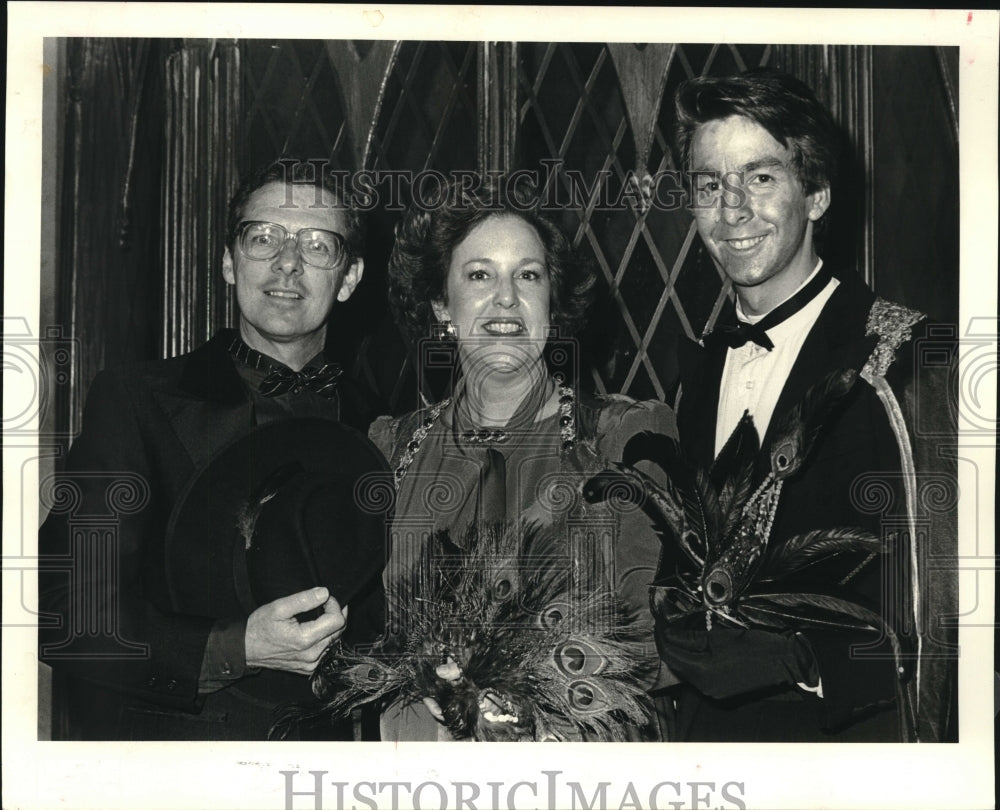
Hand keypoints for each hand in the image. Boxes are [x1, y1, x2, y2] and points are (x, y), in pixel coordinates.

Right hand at [245, 586, 347, 674]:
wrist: (247, 649)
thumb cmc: (259, 628)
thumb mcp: (279, 607)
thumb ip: (303, 599)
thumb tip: (324, 593)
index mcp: (305, 639)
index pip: (337, 621)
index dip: (334, 605)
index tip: (325, 598)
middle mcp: (312, 655)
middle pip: (339, 631)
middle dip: (336, 613)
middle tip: (325, 603)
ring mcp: (311, 664)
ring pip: (334, 641)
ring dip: (332, 626)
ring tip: (320, 614)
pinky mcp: (309, 668)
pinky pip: (326, 651)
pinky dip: (325, 638)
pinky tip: (316, 629)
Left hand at [655, 614, 816, 699]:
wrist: (782, 662)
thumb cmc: (754, 646)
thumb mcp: (719, 636)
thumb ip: (691, 637)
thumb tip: (669, 632)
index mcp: (702, 671)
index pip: (670, 653)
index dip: (661, 636)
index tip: (658, 621)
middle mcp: (704, 686)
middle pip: (676, 664)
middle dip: (668, 644)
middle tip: (665, 626)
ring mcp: (713, 691)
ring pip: (686, 670)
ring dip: (680, 653)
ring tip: (677, 633)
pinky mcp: (720, 691)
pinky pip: (698, 676)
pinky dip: (692, 661)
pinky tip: (694, 648)